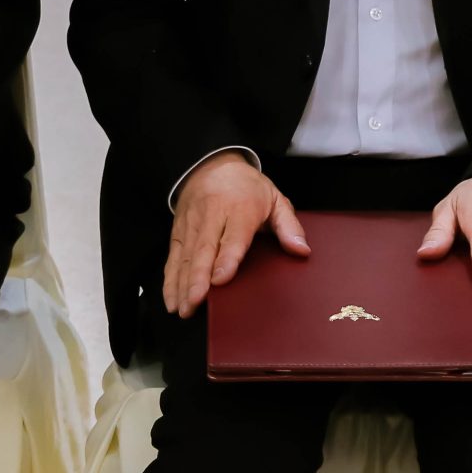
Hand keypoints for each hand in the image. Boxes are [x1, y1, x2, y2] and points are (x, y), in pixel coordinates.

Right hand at [165, 151, 307, 317]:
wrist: (213, 165)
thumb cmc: (247, 187)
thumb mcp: (275, 199)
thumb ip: (289, 226)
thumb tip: (301, 250)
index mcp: (241, 207)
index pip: (234, 235)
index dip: (227, 257)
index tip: (221, 279)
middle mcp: (213, 215)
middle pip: (204, 249)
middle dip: (198, 277)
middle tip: (196, 301)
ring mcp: (192, 224)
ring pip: (186, 256)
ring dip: (183, 283)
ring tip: (184, 308)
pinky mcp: (179, 232)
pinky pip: (173, 257)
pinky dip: (170, 280)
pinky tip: (172, 300)